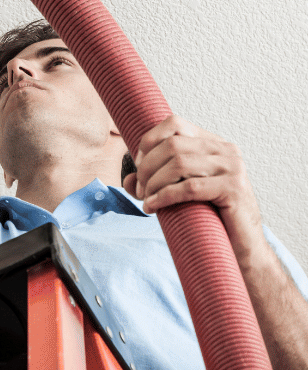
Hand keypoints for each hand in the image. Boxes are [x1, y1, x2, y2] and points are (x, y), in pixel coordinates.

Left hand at [124, 114, 268, 263]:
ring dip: (154, 183)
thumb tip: (128, 180)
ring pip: (178, 164)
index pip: (174, 123)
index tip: (139, 165)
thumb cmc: (209, 216)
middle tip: (140, 189)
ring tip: (147, 199)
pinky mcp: (234, 189)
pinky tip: (153, 207)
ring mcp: (232, 168)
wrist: (240, 246)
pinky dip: (164, 196)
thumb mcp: (178, 192)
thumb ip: (154, 182)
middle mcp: (225, 150)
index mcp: (212, 143)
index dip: (149, 141)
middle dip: (147, 167)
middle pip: (171, 145)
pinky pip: (189, 187)